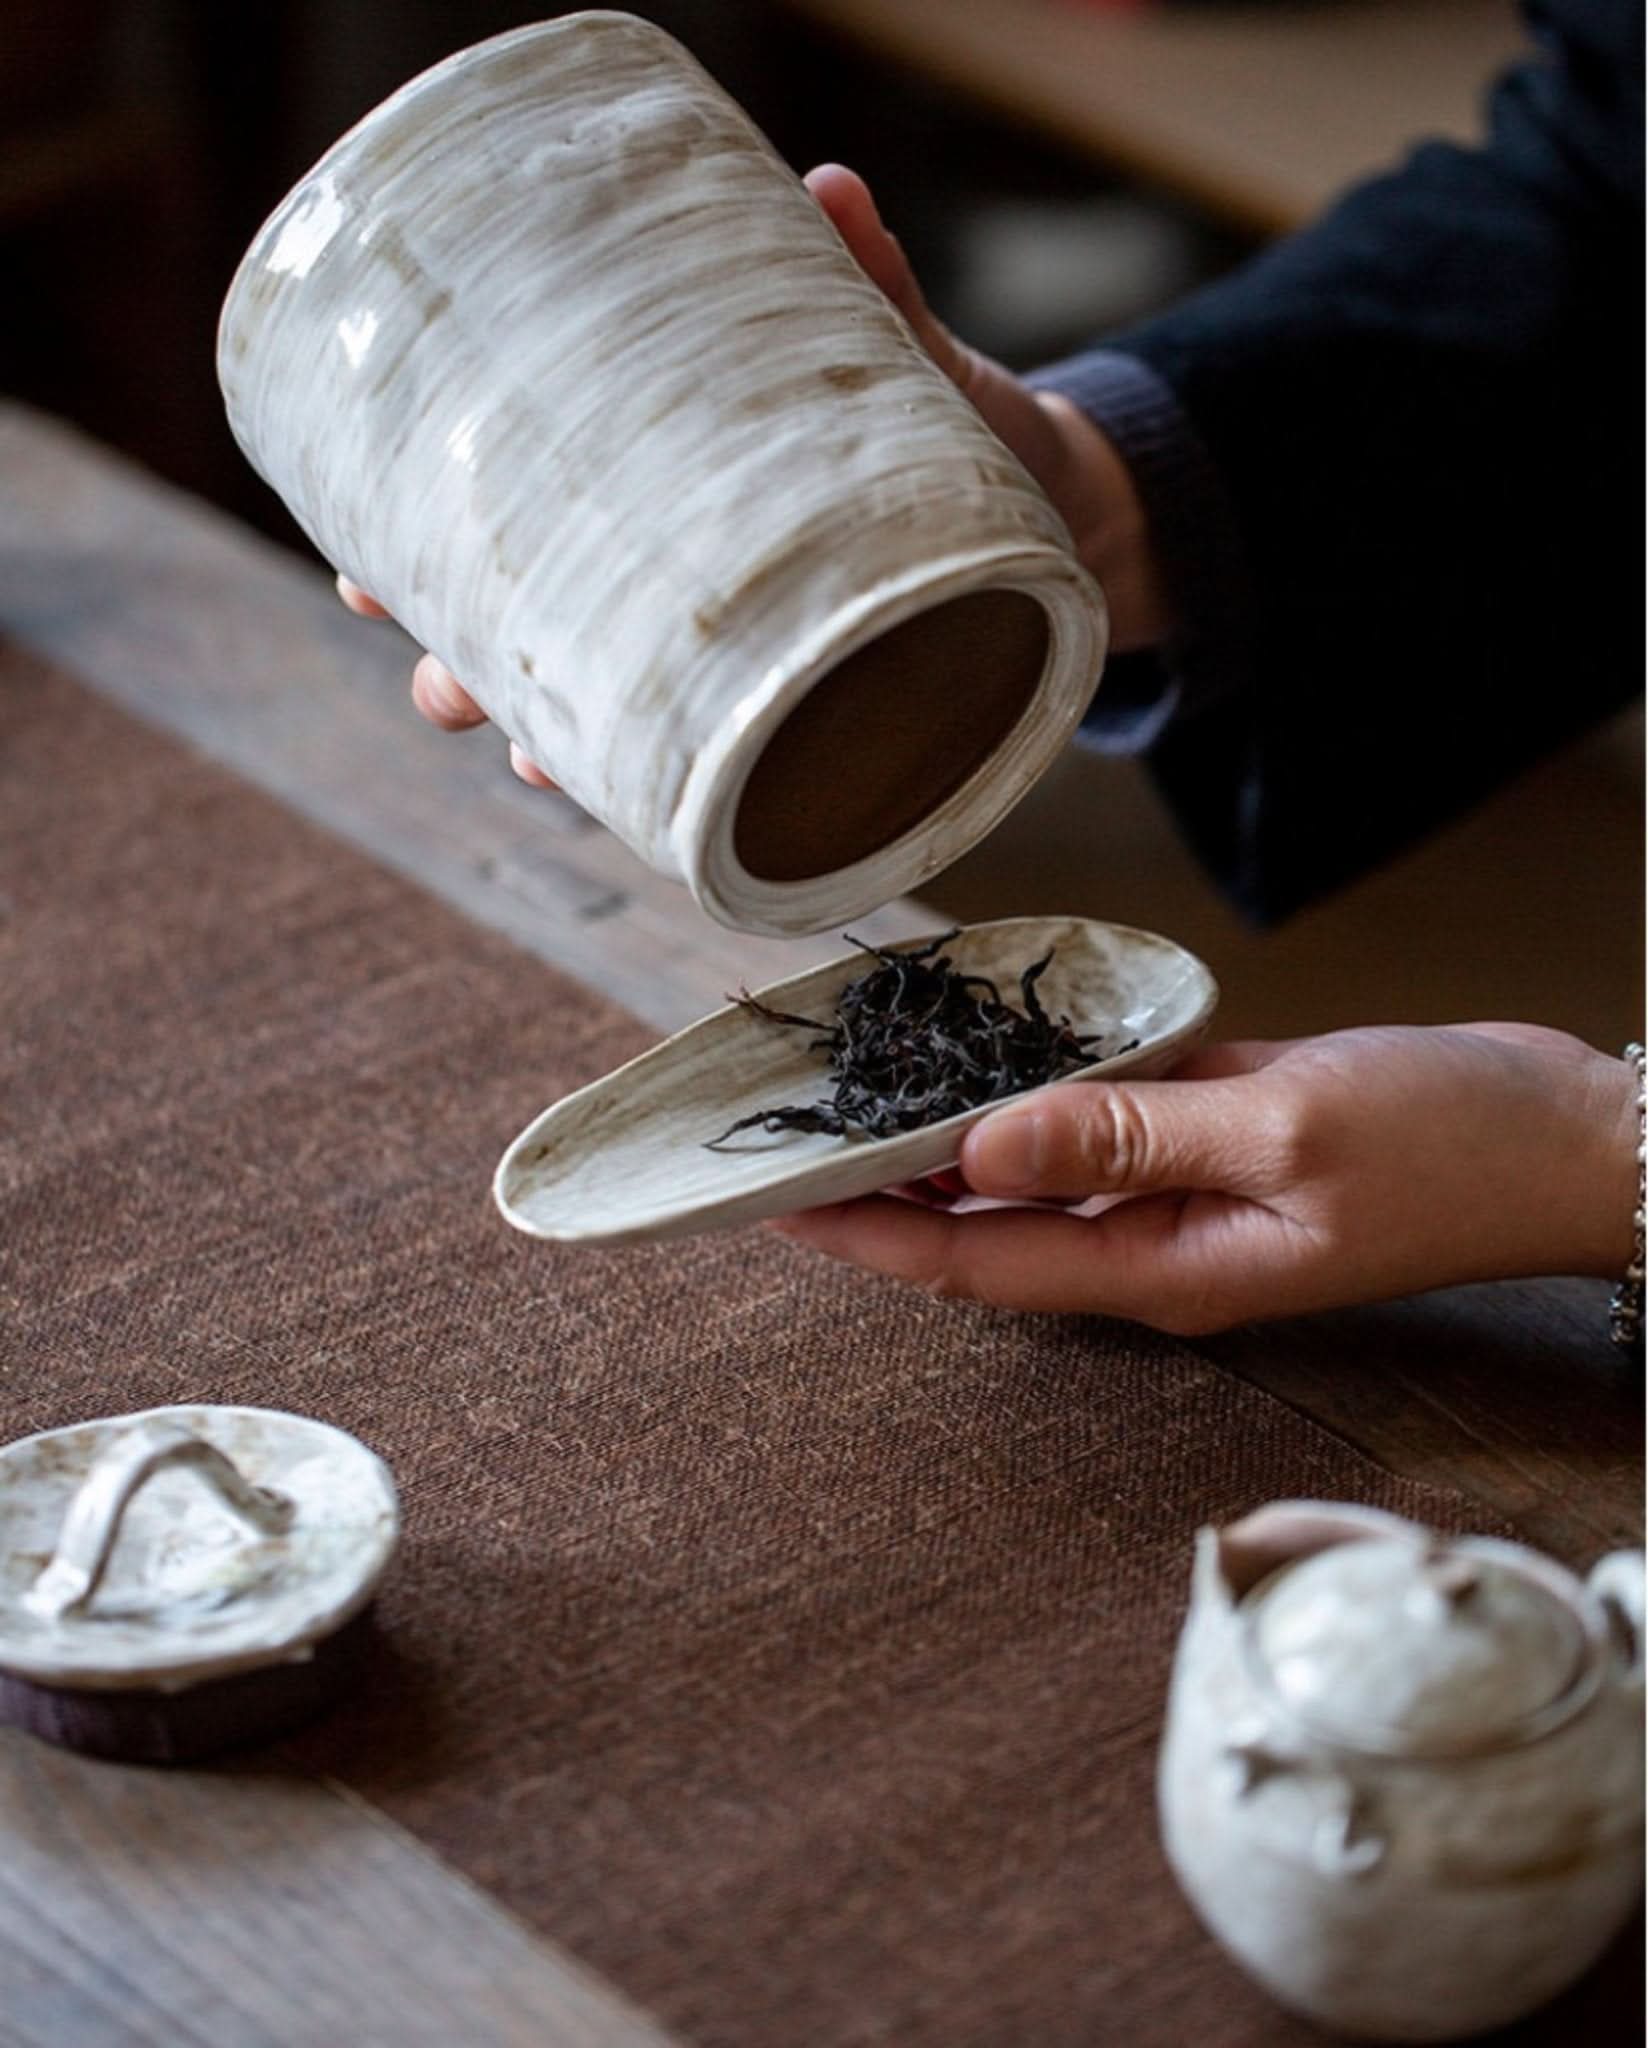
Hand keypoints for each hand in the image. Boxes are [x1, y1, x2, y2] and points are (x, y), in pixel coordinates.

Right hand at [336, 162, 1168, 786]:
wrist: (1064, 513)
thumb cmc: (953, 429)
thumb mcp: (905, 359)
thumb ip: (867, 286)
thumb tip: (830, 189)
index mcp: (657, 519)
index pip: (514, 549)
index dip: (424, 567)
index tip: (364, 571)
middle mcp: (677, 609)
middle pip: (534, 658)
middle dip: (472, 675)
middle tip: (441, 677)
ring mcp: (743, 676)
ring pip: (616, 736)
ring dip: (563, 752)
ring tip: (537, 758)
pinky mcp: (824, 728)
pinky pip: (741, 786)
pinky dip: (698, 804)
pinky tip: (662, 818)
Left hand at [771, 1024, 1638, 1333]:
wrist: (1563, 1134)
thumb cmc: (1450, 1145)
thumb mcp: (1284, 1131)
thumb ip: (1127, 1137)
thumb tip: (979, 1146)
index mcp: (1159, 1269)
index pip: (971, 1265)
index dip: (862, 1236)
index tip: (766, 1199)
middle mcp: (1150, 1242)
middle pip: (979, 1222)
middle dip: (876, 1183)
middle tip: (781, 1122)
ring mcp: (1177, 1191)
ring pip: (1027, 1167)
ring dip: (940, 1128)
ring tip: (845, 1080)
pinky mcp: (1207, 1137)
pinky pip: (1092, 1117)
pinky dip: (1030, 1083)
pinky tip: (977, 1042)